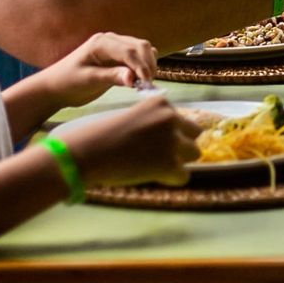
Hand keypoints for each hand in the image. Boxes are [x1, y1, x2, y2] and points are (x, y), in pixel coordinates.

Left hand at [41, 32, 158, 107]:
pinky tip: (141, 80)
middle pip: (140, 46)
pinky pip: (138, 58)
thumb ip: (111, 76)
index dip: (141, 65)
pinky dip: (144, 67)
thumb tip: (133, 78)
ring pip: (142, 50)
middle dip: (148, 63)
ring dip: (148, 64)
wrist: (56, 86)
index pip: (129, 50)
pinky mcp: (119, 58)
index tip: (146, 82)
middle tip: (148, 84)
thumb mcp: (87, 80)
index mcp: (101, 42)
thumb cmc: (67, 82)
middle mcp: (111, 40)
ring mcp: (116, 48)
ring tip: (145, 83)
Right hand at [62, 95, 200, 188]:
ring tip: (156, 166)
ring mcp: (172, 141)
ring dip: (179, 161)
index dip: (171, 132)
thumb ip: (154, 122)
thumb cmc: (101, 135)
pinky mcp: (169, 164)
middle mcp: (171, 118)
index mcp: (161, 103)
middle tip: (160, 155)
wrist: (88, 152)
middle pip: (195, 134)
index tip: (153, 141)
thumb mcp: (133, 116)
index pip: (182, 118)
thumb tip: (170, 138)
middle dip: (182, 144)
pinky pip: (184, 175)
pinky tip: (153, 176)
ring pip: (194, 154)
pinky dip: (171, 179)